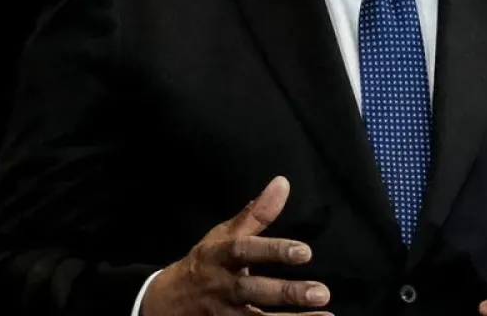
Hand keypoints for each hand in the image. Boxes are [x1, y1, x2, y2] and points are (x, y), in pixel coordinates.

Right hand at [142, 176, 330, 315]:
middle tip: (321, 293)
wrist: (165, 303)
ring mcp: (222, 314)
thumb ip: (256, 214)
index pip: (244, 251)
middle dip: (286, 293)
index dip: (273, 251)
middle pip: (252, 290)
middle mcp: (220, 286)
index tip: (305, 252)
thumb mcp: (223, 236)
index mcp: (218, 256)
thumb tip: (282, 183)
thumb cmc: (204, 263)